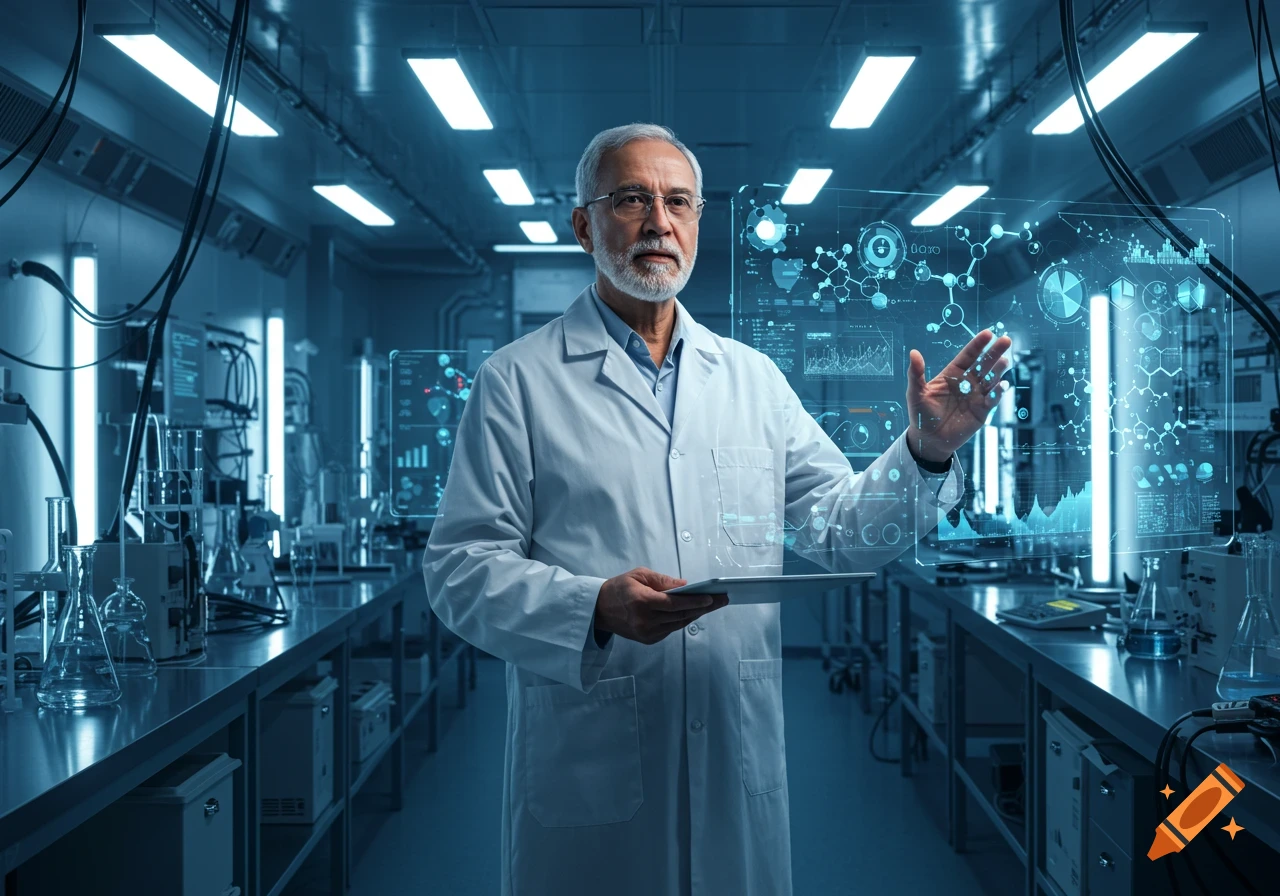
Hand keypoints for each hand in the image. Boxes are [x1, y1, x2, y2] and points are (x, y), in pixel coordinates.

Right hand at [594, 568, 729, 645]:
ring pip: (678, 624)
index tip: (712, 598)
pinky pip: (671, 629)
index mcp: (642, 602)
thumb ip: (663, 581)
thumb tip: (686, 586)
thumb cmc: (619, 587)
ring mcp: (646, 633)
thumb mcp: (639, 575)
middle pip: (681, 615)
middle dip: (704, 607)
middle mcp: (645, 620)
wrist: (599, 610)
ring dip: (696, 614)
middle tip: (722, 600)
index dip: (695, 601)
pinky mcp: (648, 640)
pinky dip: (682, 620)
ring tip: (712, 604)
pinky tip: (693, 611)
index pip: (674, 603)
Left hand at [905, 330, 1012, 462]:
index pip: (968, 356)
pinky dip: (997, 393)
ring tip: (1004, 361)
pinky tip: (1001, 386)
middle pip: (983, 364)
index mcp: (952, 374)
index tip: (988, 333)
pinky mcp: (982, 410)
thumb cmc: (921, 414)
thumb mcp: (915, 393)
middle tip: (1006, 340)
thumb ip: (916, 374)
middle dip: (994, 352)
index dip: (978, 345)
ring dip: (998, 371)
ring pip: (991, 379)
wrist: (929, 439)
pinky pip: (992, 399)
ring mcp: (976, 395)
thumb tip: (913, 352)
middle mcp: (967, 382)